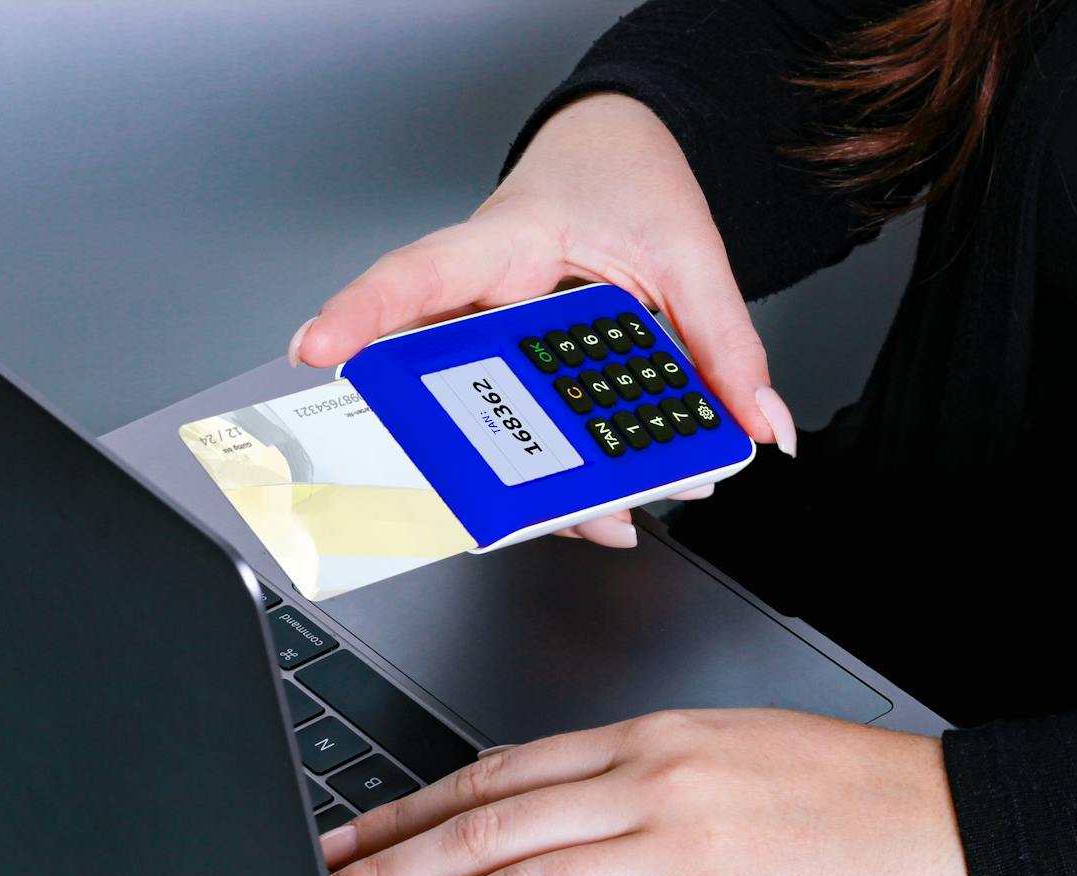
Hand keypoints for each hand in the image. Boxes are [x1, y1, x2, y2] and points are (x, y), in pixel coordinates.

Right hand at [286, 92, 797, 547]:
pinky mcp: (524, 373)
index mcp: (504, 242)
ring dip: (540, 484)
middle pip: (448, 386)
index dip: (362, 313)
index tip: (318, 347)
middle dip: (473, 457)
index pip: (419, 273)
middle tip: (497, 508)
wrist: (624, 156)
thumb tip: (758, 421)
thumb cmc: (625, 181)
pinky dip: (570, 475)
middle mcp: (484, 299)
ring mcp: (497, 341)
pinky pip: (530, 432)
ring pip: (490, 426)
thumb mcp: (689, 252)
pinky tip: (613, 503)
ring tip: (604, 518)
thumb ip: (726, 340)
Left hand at [317, 709, 993, 875]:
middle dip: (389, 872)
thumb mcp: (748, 758)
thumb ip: (654, 781)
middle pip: (486, 827)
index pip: (502, 773)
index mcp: (662, 737)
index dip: (413, 812)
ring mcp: (683, 850)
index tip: (358, 840)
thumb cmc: (874, 802)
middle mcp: (657, 782)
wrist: (977, 833)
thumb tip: (567, 824)